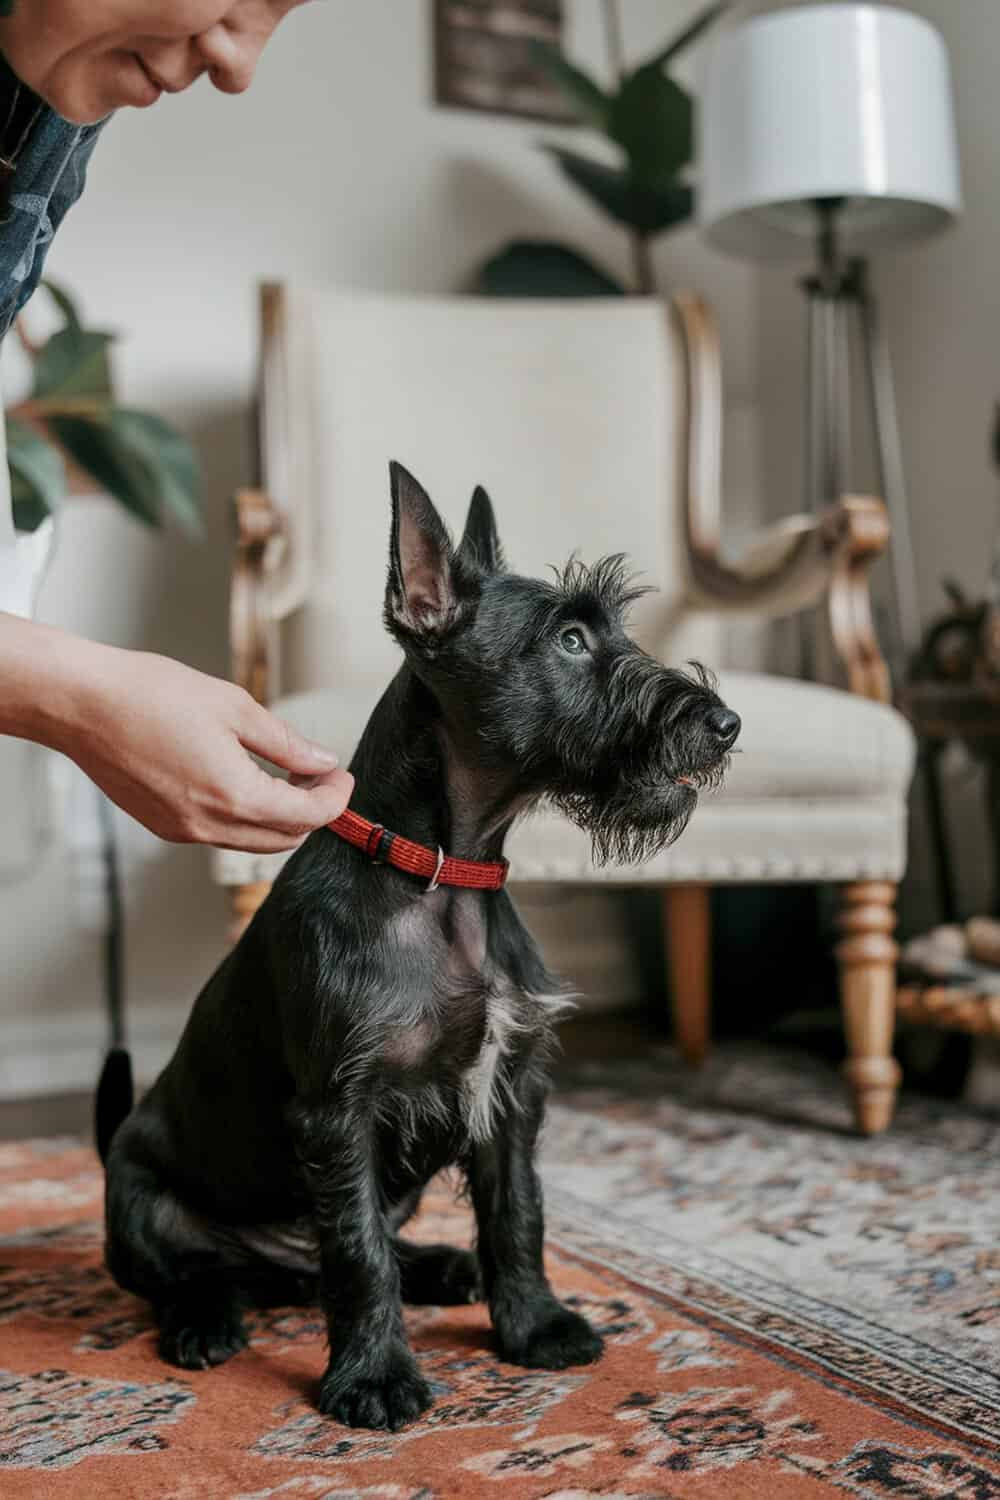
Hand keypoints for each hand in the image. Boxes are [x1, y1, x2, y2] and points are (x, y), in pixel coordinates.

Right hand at [69, 648, 353, 851]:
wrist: (82, 704)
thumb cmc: (150, 695)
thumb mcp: (235, 708)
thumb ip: (286, 744)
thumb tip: (322, 762)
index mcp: (234, 796)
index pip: (307, 817)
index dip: (335, 799)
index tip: (342, 775)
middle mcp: (208, 826)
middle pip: (284, 839)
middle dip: (312, 811)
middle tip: (321, 775)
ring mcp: (182, 831)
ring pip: (251, 841)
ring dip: (279, 817)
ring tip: (287, 775)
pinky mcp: (162, 826)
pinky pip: (219, 835)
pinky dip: (245, 817)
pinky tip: (245, 781)